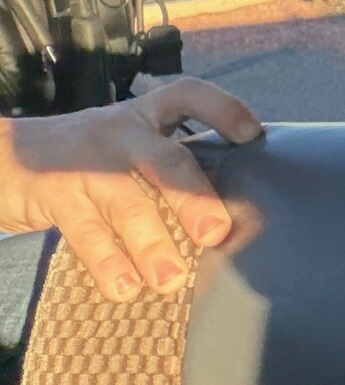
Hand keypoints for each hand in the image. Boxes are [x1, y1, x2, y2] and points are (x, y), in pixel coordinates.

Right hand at [0, 80, 262, 301]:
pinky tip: (124, 288)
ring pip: (127, 202)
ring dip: (152, 243)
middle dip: (194, 197)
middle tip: (215, 233)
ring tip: (170, 279)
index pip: (187, 96)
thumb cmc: (82, 161)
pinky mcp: (54, 194)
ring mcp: (85, 163)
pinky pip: (85, 231)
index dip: (222, 109)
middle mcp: (119, 133)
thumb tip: (223, 221)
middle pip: (166, 159)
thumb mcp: (123, 149)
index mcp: (143, 118)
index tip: (251, 135)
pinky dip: (107, 262)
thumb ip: (163, 170)